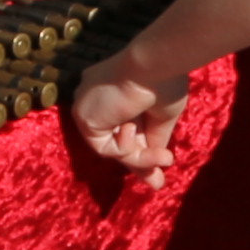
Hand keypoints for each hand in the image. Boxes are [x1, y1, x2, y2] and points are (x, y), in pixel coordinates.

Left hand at [72, 51, 192, 180]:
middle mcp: (98, 98)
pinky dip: (123, 147)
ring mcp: (89, 107)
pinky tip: (132, 129)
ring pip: (112, 147)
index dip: (141, 149)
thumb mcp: (162, 116)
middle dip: (139, 163)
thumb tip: (159, 162)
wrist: (155, 65)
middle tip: (157, 184)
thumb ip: (154, 138)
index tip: (160, 167)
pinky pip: (104, 147)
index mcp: (115, 92)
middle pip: (116, 140)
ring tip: (166, 158)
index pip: (124, 127)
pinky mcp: (83, 116)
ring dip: (140, 158)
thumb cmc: (164, 82)